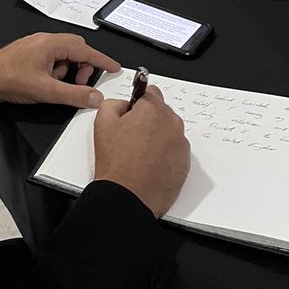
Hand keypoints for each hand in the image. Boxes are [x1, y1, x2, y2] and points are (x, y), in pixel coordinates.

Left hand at [0, 33, 119, 108]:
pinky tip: (47, 83)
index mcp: (51, 43)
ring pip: (64, 55)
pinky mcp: (30, 52)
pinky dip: (56, 70)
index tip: (113, 67)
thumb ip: (73, 94)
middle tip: (80, 84)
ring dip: (67, 70)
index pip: (85, 49)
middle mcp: (45, 40)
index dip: (101, 60)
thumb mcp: (46, 91)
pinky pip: (52, 58)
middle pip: (76, 49)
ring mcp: (36, 45)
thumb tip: (94, 97)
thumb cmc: (10, 80)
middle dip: (82, 67)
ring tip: (57, 86)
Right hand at [92, 85, 190, 217]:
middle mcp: (172, 124)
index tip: (133, 111)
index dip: (138, 102)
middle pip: (162, 112)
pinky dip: (165, 154)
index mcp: (153, 110)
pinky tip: (149, 165)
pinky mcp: (185, 164)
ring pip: (169, 132)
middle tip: (132, 136)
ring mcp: (181, 145)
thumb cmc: (117, 164)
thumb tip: (124, 104)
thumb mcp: (103, 122)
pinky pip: (175, 151)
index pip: (150, 92)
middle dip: (148, 120)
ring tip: (140, 154)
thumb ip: (114, 103)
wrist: (127, 197)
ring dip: (158, 137)